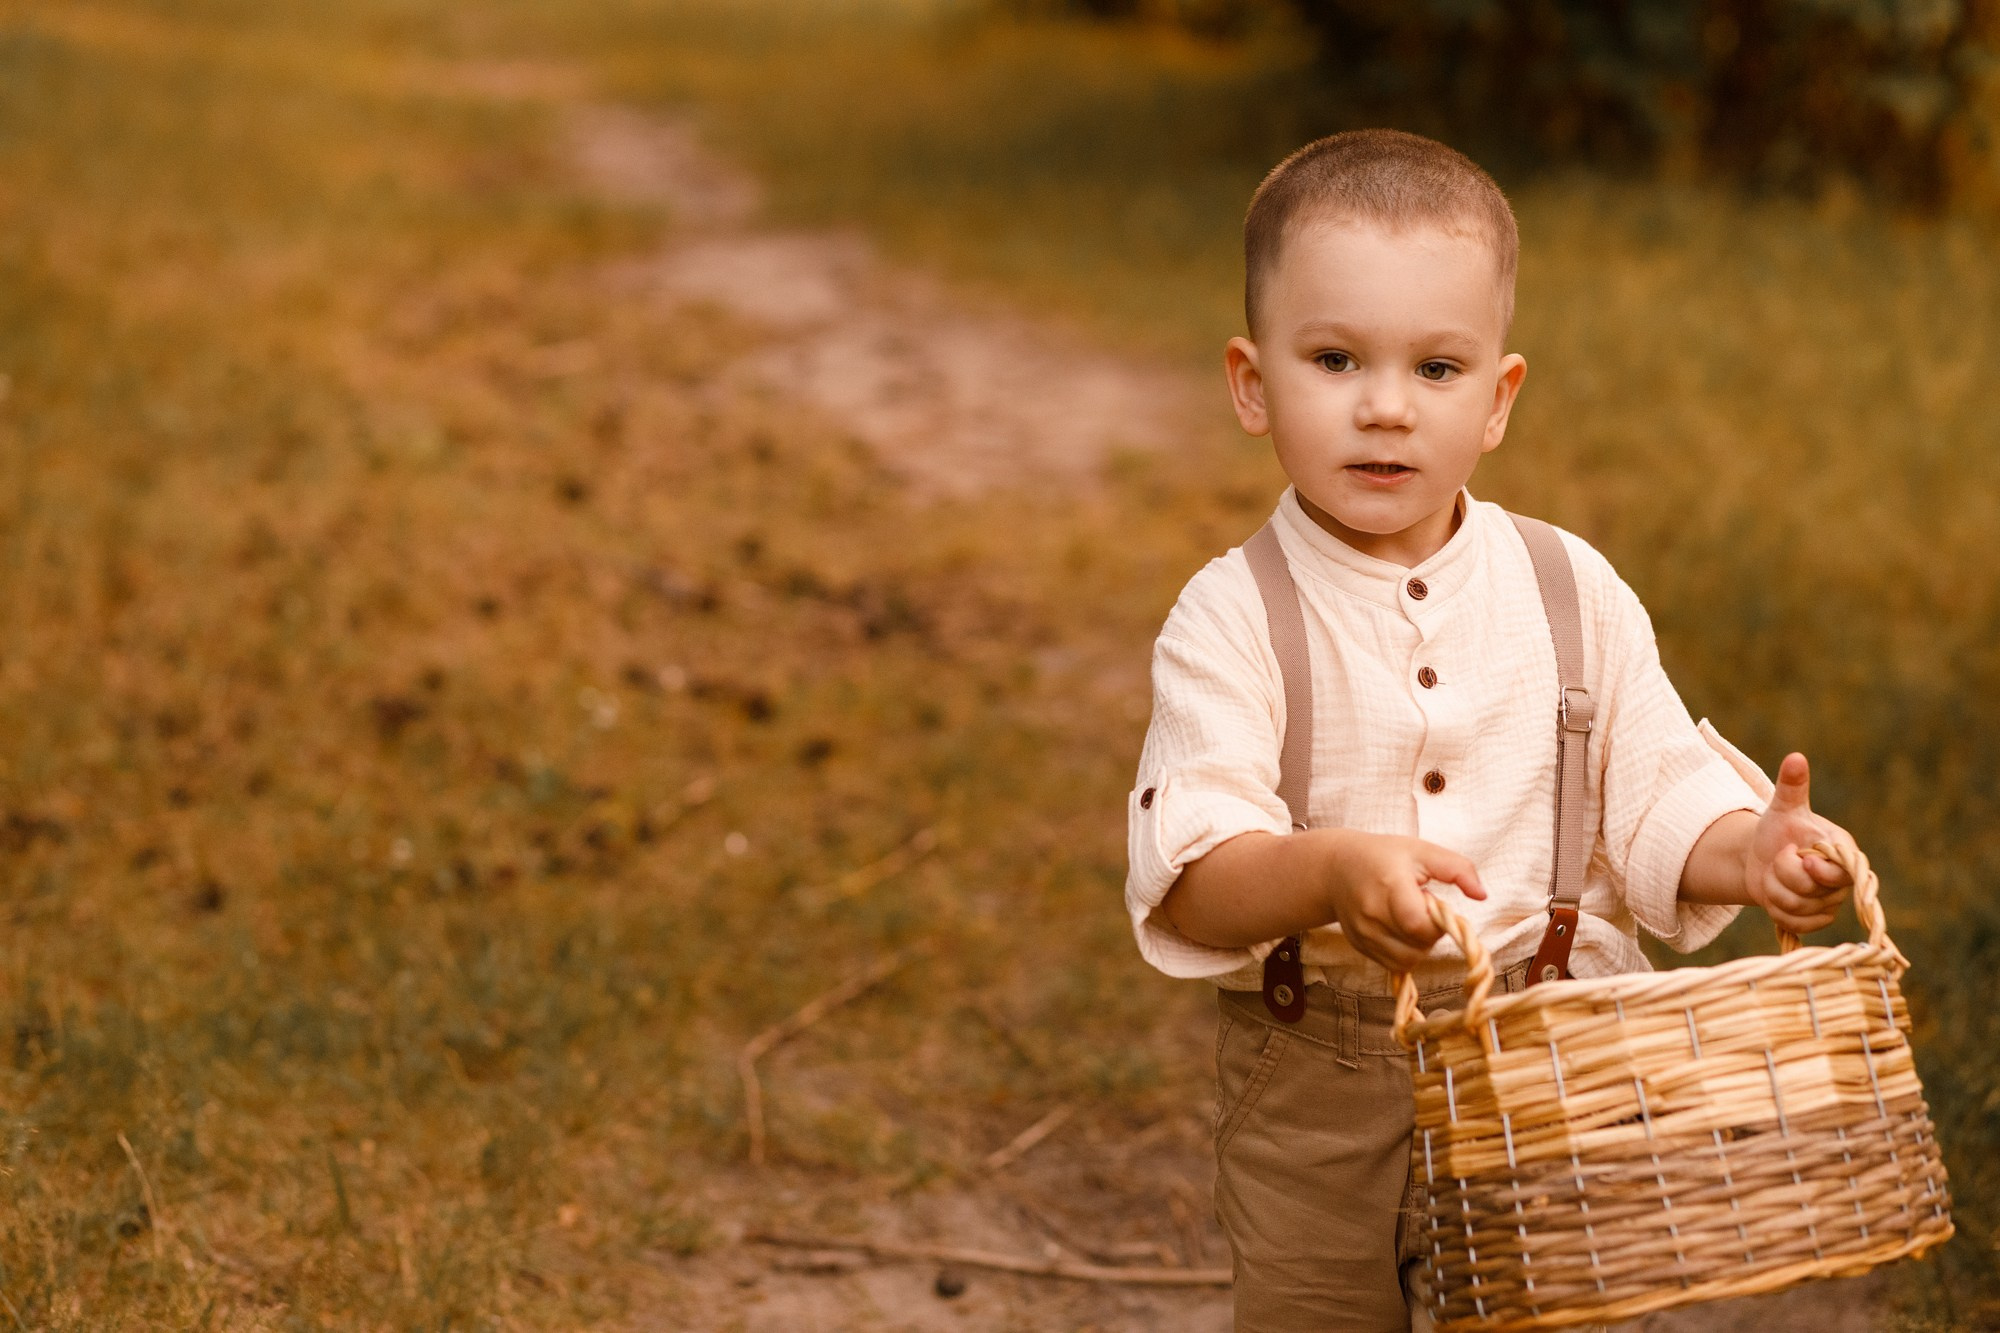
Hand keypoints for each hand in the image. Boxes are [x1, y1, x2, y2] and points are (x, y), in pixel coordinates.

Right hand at [1323, 830, 1486, 972]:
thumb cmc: (1383, 856)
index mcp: (1389, 887)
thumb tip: (1482, 895)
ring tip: (1410, 919)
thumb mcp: (1422, 851)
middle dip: (1430, 935)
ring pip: (1406, 961)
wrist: (1335, 867)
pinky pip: (1392, 964)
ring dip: (1418, 947)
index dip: (1437, 923)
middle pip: (1416, 948)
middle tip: (1422, 909)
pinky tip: (1399, 930)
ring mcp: (1362, 934)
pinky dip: (1404, 952)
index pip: (1419, 925)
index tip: (1435, 905)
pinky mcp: (1359, 946)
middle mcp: (1371, 915)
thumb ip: (1457, 868)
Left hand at [1745, 753, 1856, 933]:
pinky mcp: (1816, 919)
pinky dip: (1777, 911)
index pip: (1838, 872)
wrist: (1760, 857)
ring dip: (1774, 891)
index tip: (1800, 857)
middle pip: (1809, 891)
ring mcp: (1830, 902)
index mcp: (1842, 851)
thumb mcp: (1781, 807)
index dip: (1814, 869)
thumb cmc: (1777, 830)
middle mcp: (1841, 880)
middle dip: (1782, 875)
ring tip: (1774, 875)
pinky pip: (1796, 924)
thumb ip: (1792, 785)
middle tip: (1778, 860)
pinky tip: (1775, 895)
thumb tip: (1796, 757)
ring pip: (1798, 909)